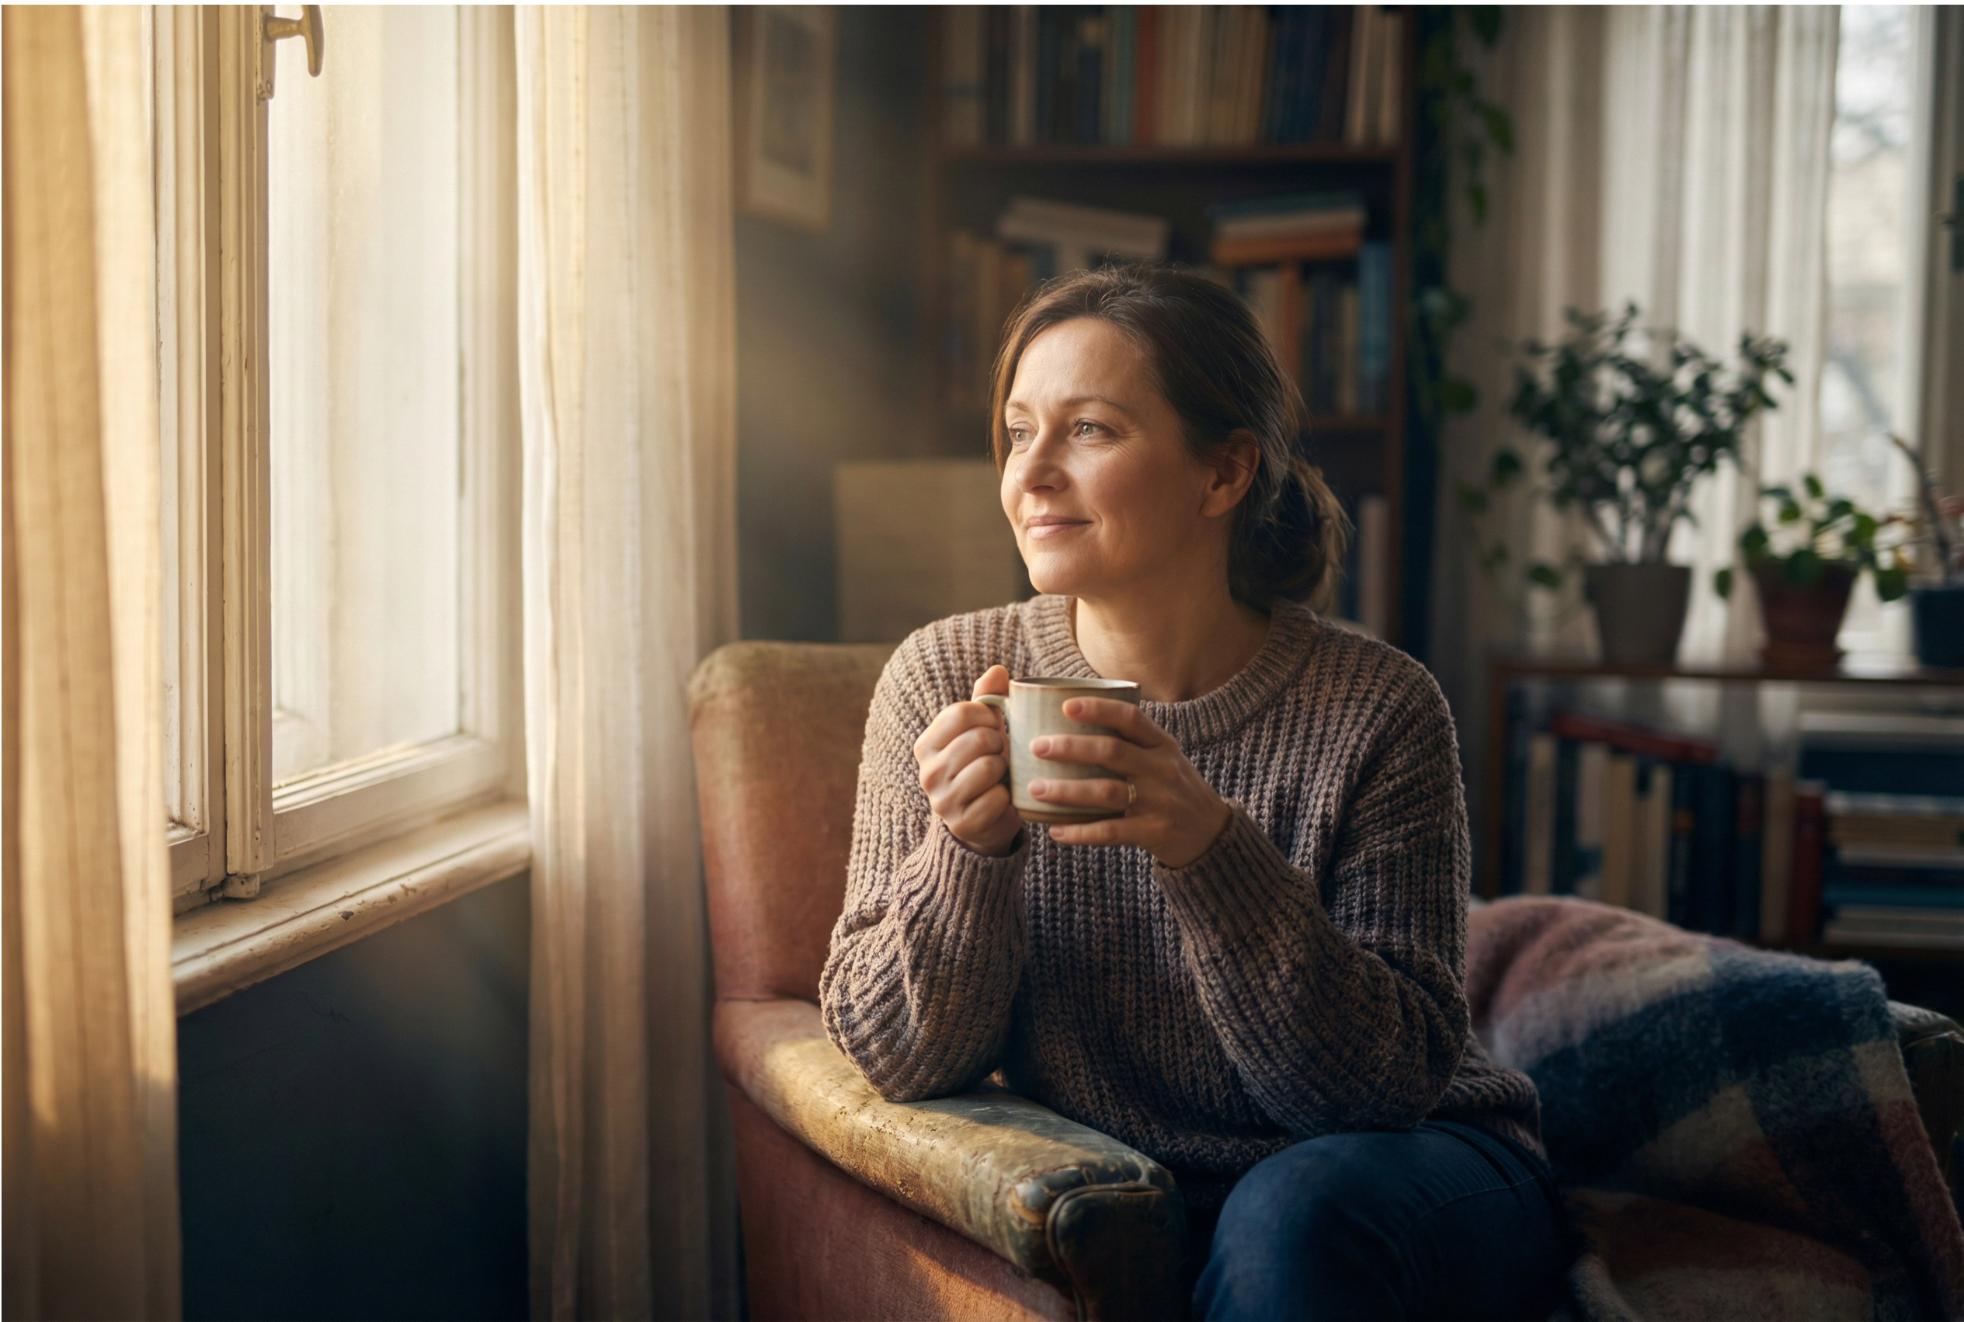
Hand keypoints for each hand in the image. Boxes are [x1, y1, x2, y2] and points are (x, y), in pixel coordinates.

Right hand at [912, 664, 1023, 856]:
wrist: (982, 819)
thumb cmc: (982, 764)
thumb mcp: (981, 730)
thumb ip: (988, 699)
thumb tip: (998, 670)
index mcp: (926, 744)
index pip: (962, 712)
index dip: (989, 714)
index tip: (995, 725)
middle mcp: (927, 772)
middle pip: (978, 738)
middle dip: (999, 742)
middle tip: (999, 752)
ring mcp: (942, 801)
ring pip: (989, 766)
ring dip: (1005, 769)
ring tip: (1001, 774)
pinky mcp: (963, 824)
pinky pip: (998, 798)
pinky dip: (1008, 797)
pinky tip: (1002, 798)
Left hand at [1026, 696, 1232, 867]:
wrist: (1211, 833)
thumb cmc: (1173, 788)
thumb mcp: (1163, 758)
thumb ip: (1130, 742)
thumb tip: (1071, 719)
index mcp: (1162, 744)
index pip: (1131, 718)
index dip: (1099, 709)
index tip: (1066, 705)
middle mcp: (1161, 769)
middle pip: (1112, 751)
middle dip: (1071, 748)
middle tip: (1036, 747)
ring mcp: (1159, 801)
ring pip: (1107, 791)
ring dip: (1067, 790)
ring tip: (1035, 789)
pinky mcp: (1154, 832)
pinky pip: (1111, 831)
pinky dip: (1081, 832)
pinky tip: (1056, 831)